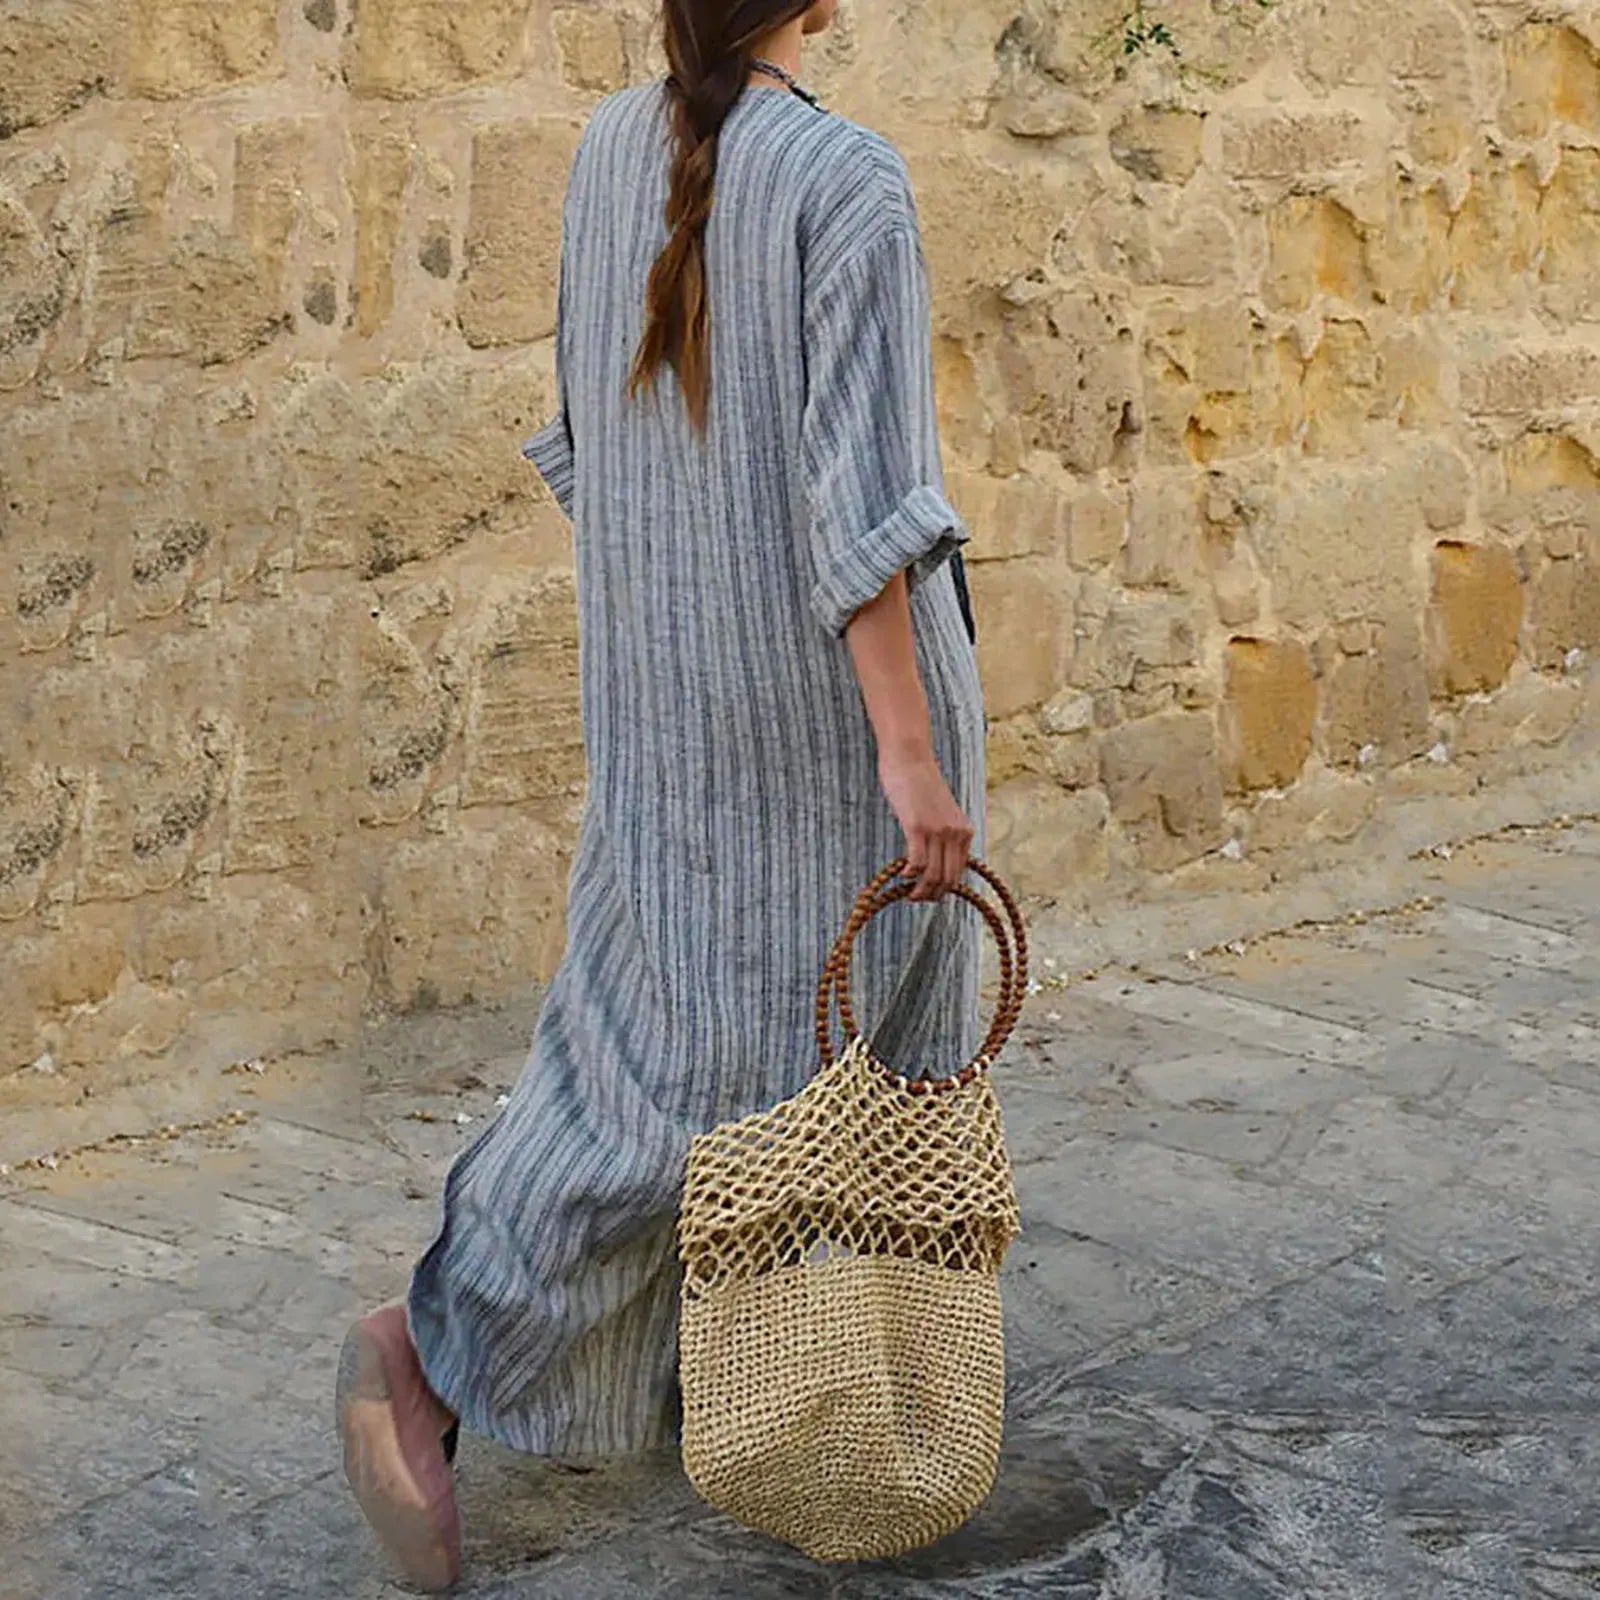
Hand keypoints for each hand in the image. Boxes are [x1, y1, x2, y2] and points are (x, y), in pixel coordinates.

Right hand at [878, 748, 973, 901]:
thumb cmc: (920, 782)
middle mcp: (955, 832)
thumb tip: (933, 858)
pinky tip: (902, 876)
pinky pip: (917, 862)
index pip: (959, 872)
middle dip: (933, 894)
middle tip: (916, 898)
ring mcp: (937, 830)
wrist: (910, 757)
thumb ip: (943, 832)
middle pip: (948, 878)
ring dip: (920, 890)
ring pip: (933, 875)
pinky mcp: (917, 827)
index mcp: (964, 830)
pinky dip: (909, 875)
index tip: (930, 893)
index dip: (945, 888)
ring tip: (908, 894)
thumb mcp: (941, 811)